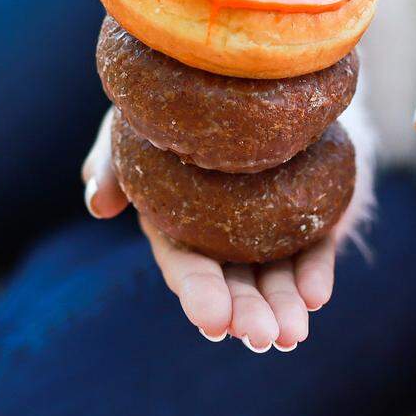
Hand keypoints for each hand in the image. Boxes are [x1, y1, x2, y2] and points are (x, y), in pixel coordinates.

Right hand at [82, 108, 334, 350]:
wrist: (238, 77)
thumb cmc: (173, 105)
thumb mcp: (130, 125)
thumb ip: (111, 163)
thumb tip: (98, 204)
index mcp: (175, 225)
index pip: (186, 268)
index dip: (199, 295)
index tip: (213, 322)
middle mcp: (221, 238)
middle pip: (235, 284)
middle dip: (248, 313)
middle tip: (265, 337)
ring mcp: (266, 230)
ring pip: (275, 276)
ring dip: (284, 306)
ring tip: (295, 333)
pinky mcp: (305, 213)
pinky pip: (312, 248)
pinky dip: (314, 272)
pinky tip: (317, 294)